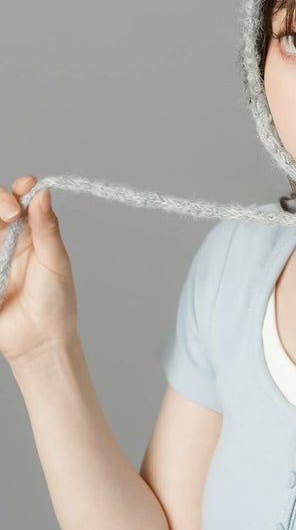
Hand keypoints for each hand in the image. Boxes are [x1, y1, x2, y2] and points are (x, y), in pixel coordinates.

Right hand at [0, 175, 77, 365]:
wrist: (38, 340)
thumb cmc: (56, 302)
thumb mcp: (55, 261)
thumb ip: (47, 228)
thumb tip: (42, 193)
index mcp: (33, 232)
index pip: (21, 199)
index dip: (20, 189)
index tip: (25, 189)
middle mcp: (9, 239)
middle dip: (0, 200)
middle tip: (11, 214)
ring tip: (4, 224)